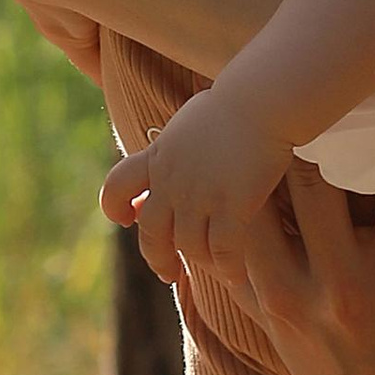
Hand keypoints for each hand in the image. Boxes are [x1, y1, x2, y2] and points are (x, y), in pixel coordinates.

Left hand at [102, 83, 290, 286]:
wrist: (260, 100)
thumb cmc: (233, 104)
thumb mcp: (188, 122)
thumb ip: (175, 145)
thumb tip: (171, 149)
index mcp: (157, 157)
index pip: (116, 186)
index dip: (114, 206)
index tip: (127, 219)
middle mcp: (171, 181)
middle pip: (149, 231)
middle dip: (156, 257)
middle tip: (167, 272)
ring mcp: (199, 195)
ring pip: (187, 246)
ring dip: (199, 263)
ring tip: (213, 269)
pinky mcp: (231, 206)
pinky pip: (222, 251)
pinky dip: (227, 268)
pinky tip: (235, 274)